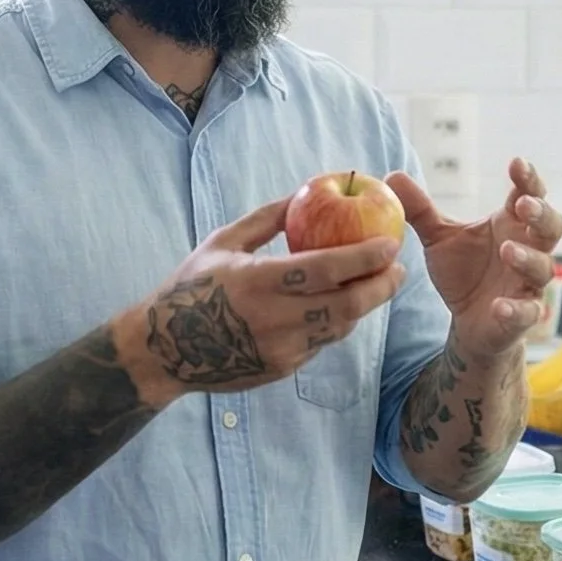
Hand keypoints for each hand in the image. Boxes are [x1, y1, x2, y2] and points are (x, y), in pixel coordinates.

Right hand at [114, 198, 405, 407]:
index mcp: (257, 281)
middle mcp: (273, 319)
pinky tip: (338, 306)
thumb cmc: (191, 285)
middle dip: (380, 287)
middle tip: (398, 269)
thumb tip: (305, 191)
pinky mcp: (282, 369)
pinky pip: (320, 343)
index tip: (391, 243)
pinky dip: (334, 323)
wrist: (163, 350)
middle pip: (346, 306)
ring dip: (362, 306)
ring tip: (375, 284)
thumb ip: (267, 218)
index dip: (365, 258)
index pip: (326, 270)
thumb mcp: (223, 242)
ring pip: (339, 328)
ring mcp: (280, 350)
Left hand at [388, 157, 561, 360]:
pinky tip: (500, 306)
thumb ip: (420, 209)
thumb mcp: (439, 238)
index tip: (516, 163)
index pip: (529, 195)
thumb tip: (393, 175)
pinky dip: (516, 309)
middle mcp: (527, 249)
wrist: (469, 322)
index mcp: (510, 225)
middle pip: (552, 226)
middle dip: (542, 214)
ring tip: (507, 251)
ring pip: (543, 267)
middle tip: (523, 205)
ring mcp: (527, 283)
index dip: (528, 179)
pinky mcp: (522, 315)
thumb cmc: (463, 272)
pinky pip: (527, 312)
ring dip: (528, 258)